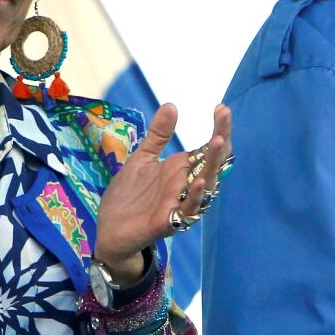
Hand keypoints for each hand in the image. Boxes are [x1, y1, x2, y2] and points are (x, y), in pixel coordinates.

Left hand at [94, 103, 231, 284]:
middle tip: (224, 116)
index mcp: (183, 169)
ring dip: (214, 164)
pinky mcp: (170, 221)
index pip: (208, 148)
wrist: (110, 230)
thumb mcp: (143, 158)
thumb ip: (158, 135)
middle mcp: (187, 185)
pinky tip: (199, 181)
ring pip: (207, 184)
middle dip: (221, 138)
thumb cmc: (129, 196)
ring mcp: (181, 203)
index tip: (221, 108)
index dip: (218, 128)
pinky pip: (188, 208)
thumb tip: (172, 104)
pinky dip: (195, 195)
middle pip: (213, 162)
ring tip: (219, 141)